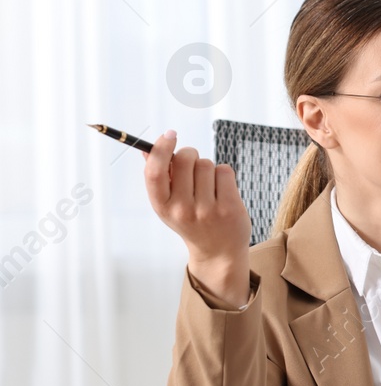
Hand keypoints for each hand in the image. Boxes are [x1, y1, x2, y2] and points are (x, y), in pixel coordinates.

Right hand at [144, 130, 251, 304]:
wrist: (218, 251)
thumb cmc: (190, 220)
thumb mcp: (168, 204)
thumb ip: (158, 177)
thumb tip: (147, 149)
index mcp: (162, 206)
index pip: (155, 172)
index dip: (160, 148)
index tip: (169, 134)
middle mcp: (182, 209)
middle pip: (185, 159)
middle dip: (189, 155)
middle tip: (193, 166)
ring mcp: (207, 210)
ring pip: (206, 164)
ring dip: (208, 168)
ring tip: (208, 187)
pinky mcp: (229, 207)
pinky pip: (224, 170)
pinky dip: (223, 174)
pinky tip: (221, 190)